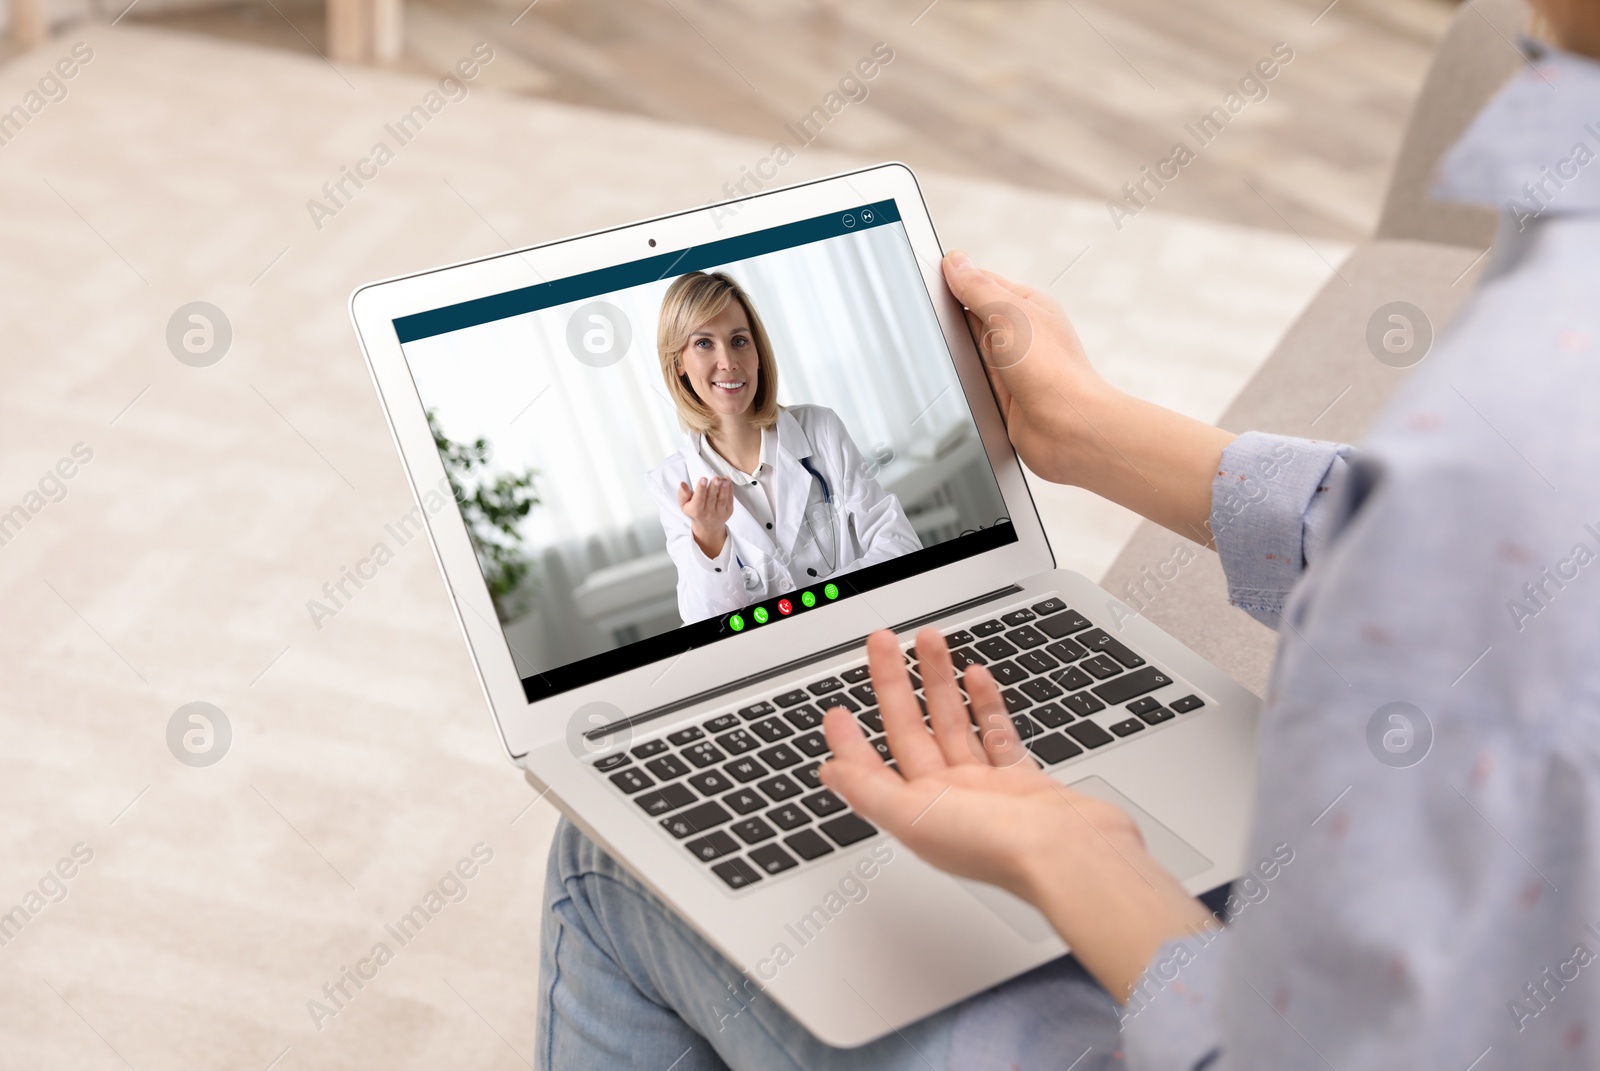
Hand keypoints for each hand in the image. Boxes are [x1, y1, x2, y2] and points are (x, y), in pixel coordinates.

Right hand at [678, 477, 733, 557]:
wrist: (708, 526)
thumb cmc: (695, 511)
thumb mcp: (684, 505)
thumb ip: (683, 494)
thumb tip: (682, 484)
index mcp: (696, 511)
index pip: (698, 499)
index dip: (701, 489)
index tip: (703, 479)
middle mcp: (708, 514)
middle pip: (711, 498)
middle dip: (714, 487)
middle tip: (716, 478)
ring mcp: (719, 513)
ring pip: (722, 499)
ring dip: (724, 488)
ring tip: (724, 479)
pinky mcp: (728, 512)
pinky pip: (730, 499)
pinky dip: (730, 489)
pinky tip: (728, 481)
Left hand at [819, 627, 1215, 1000]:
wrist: (1073, 859)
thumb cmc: (999, 849)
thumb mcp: (915, 818)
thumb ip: (870, 792)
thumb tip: (829, 774)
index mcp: (916, 812)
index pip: (872, 767)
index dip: (850, 739)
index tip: (836, 707)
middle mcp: (947, 799)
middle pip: (910, 730)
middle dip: (894, 684)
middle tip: (882, 642)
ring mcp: (985, 788)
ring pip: (952, 722)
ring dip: (939, 681)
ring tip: (929, 640)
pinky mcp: (1023, 781)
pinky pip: (996, 733)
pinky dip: (985, 704)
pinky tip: (976, 676)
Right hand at [941, 251, 1233, 546]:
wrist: (1068, 431)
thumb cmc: (1054, 374)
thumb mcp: (1010, 317)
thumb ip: (979, 289)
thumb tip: (956, 262)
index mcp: (1027, 306)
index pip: (981, 281)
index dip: (954, 279)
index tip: (928, 279)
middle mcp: (1019, 334)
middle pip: (970, 315)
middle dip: (950, 317)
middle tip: (927, 316)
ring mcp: (1009, 365)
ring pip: (967, 348)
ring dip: (955, 351)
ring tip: (940, 349)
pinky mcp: (1000, 394)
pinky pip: (969, 379)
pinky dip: (959, 378)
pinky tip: (951, 377)